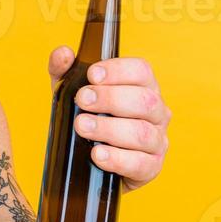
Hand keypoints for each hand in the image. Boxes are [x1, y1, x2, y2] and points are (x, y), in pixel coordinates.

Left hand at [48, 48, 169, 192]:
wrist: (90, 161)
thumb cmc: (90, 119)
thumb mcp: (72, 93)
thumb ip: (65, 72)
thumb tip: (63, 54)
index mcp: (143, 87)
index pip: (141, 71)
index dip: (118, 70)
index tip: (92, 74)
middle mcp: (156, 112)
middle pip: (145, 100)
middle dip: (111, 99)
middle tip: (82, 100)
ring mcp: (157, 141)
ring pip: (142, 133)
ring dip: (109, 128)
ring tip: (82, 126)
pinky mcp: (151, 167)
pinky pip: (141, 164)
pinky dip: (118, 159)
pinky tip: (97, 155)